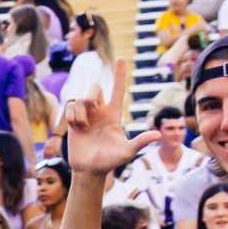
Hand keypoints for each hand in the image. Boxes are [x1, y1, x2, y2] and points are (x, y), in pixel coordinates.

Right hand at [59, 57, 139, 177]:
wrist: (90, 170)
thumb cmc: (110, 161)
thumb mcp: (127, 152)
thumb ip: (141, 142)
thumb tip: (158, 135)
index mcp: (114, 114)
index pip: (118, 89)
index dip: (120, 74)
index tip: (121, 58)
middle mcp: (100, 111)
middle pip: (95, 88)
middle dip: (91, 96)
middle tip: (91, 114)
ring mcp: (86, 115)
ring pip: (80, 97)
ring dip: (80, 111)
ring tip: (83, 127)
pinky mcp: (73, 120)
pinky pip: (69, 106)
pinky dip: (72, 116)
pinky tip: (76, 128)